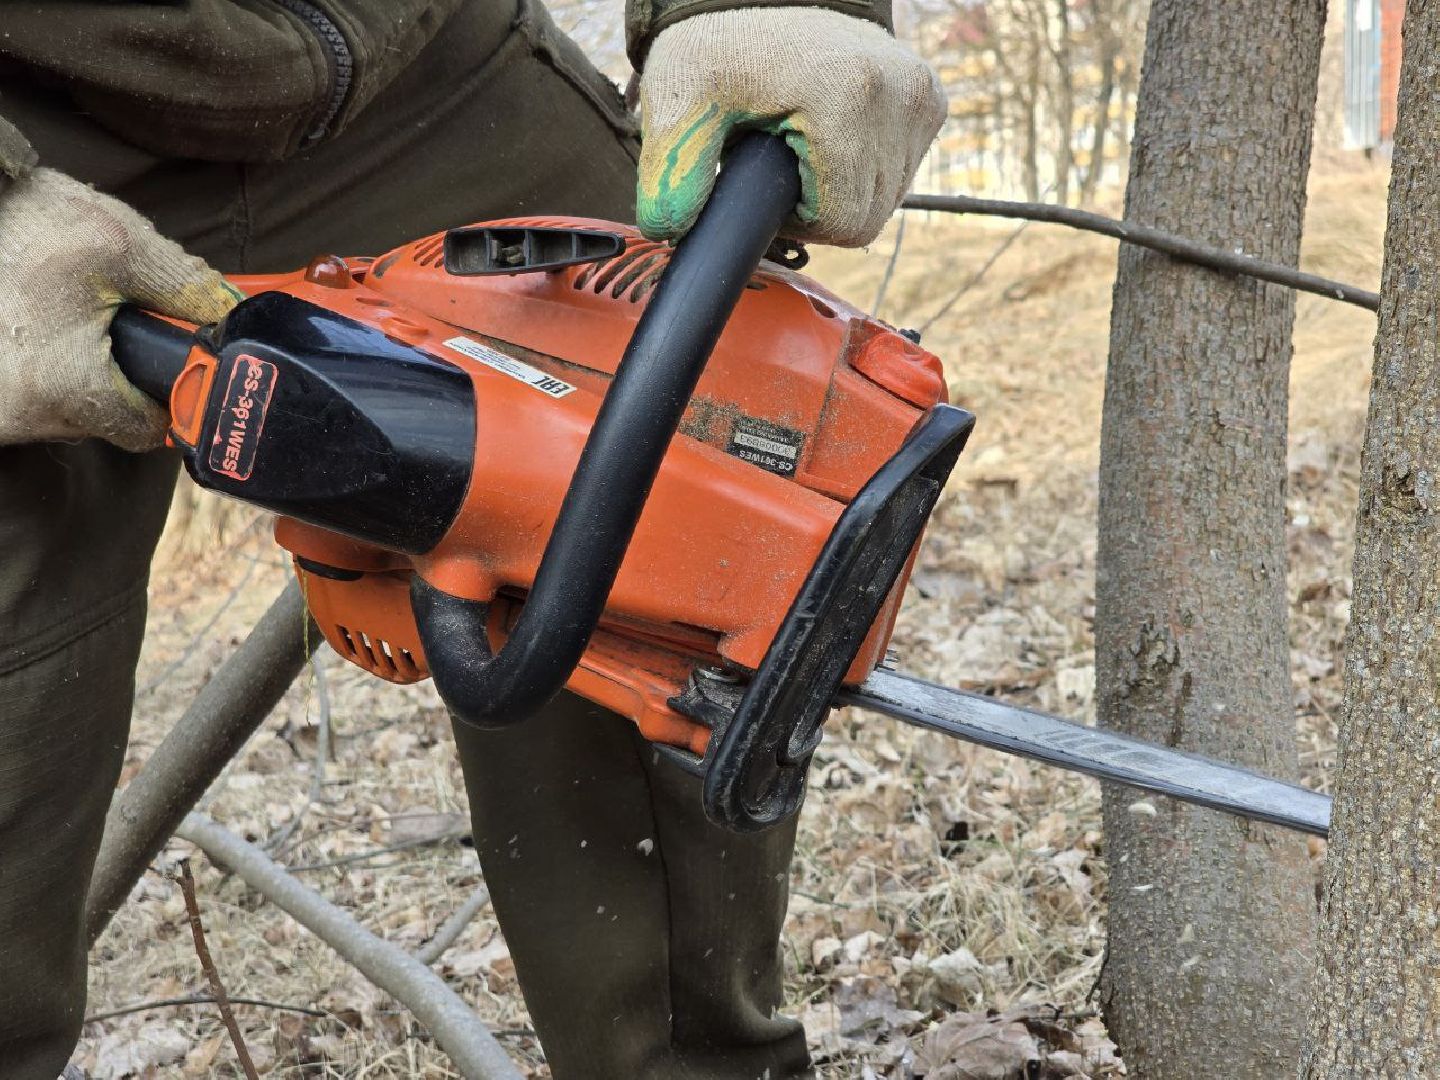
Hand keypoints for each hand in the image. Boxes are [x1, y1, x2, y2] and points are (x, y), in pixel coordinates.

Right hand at [0, 168, 239, 451]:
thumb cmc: (27, 223)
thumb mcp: (122, 244)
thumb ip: (188, 287)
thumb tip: (234, 316)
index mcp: (62, 388)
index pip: (146, 430)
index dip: (170, 394)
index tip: (176, 365)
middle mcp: (20, 414)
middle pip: (106, 418)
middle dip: (124, 376)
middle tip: (120, 327)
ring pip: (67, 408)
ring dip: (83, 371)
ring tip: (74, 319)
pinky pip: (33, 393)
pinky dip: (47, 365)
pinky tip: (45, 326)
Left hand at [636, 7, 945, 247]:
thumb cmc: (722, 40)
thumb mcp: (682, 102)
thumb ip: (674, 173)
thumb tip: (671, 232)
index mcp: (846, 97)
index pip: (839, 222)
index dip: (796, 219)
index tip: (766, 180)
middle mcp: (898, 96)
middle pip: (866, 218)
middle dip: (818, 206)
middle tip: (778, 162)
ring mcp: (920, 97)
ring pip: (886, 199)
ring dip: (842, 190)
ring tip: (801, 144)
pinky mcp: (930, 99)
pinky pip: (901, 170)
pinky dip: (865, 168)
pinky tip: (831, 136)